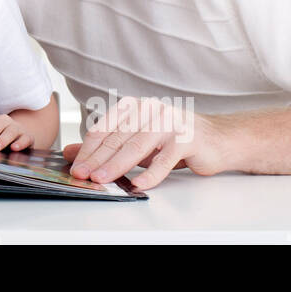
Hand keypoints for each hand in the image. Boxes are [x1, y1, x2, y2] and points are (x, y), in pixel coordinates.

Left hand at [62, 96, 226, 189]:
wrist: (218, 139)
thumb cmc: (174, 139)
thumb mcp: (136, 141)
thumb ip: (106, 145)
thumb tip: (72, 153)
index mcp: (134, 107)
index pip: (104, 128)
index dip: (87, 149)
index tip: (75, 167)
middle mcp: (150, 109)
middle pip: (116, 137)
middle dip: (97, 159)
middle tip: (83, 176)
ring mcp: (169, 122)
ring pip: (136, 146)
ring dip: (116, 165)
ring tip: (102, 179)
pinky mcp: (187, 138)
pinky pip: (164, 160)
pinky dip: (150, 174)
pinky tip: (138, 184)